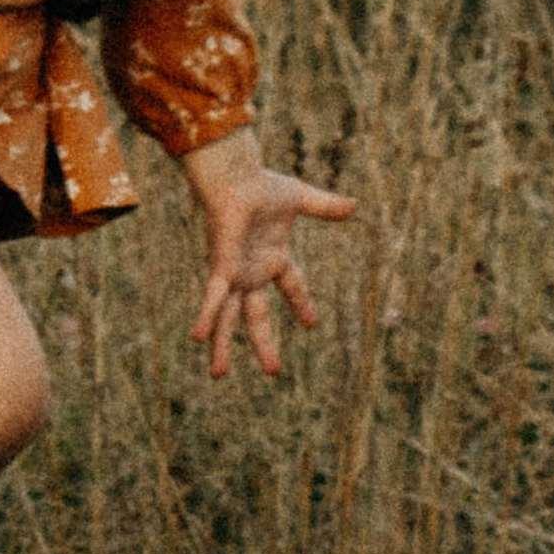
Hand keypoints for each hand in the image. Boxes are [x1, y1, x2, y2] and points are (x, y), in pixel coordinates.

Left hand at [180, 129, 355, 375]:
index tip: (310, 323)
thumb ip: (325, 207)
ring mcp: (235, 273)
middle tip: (273, 370)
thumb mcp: (301, 199)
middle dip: (264, 343)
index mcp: (273, 256)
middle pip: (258, 315)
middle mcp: (252, 270)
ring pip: (229, 317)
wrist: (236, 177)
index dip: (302, 303)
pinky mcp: (221, 268)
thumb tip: (355, 205)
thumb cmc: (262, 185)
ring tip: (218, 375)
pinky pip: (214, 298)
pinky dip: (208, 316)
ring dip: (224, 346)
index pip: (292, 285)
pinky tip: (199, 338)